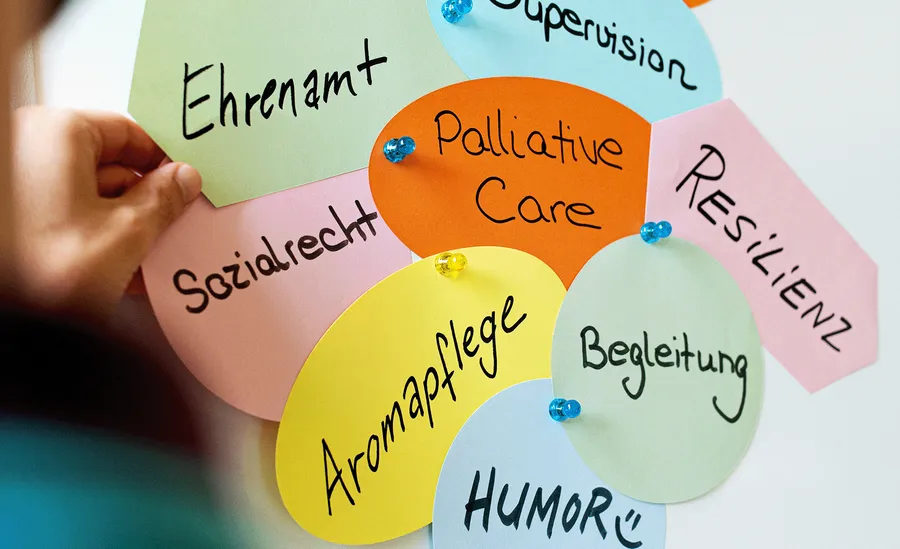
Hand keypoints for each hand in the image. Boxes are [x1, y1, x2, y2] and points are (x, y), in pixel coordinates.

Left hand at [11, 108, 201, 315]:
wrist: (0, 320)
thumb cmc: (39, 273)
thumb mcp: (125, 235)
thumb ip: (163, 201)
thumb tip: (182, 180)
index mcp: (55, 133)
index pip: (128, 131)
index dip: (164, 162)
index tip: (186, 188)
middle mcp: (27, 146)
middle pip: (107, 165)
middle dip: (143, 203)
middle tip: (169, 231)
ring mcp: (15, 182)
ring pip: (86, 194)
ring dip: (120, 227)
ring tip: (142, 262)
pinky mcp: (12, 218)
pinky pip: (61, 214)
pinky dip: (90, 237)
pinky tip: (113, 271)